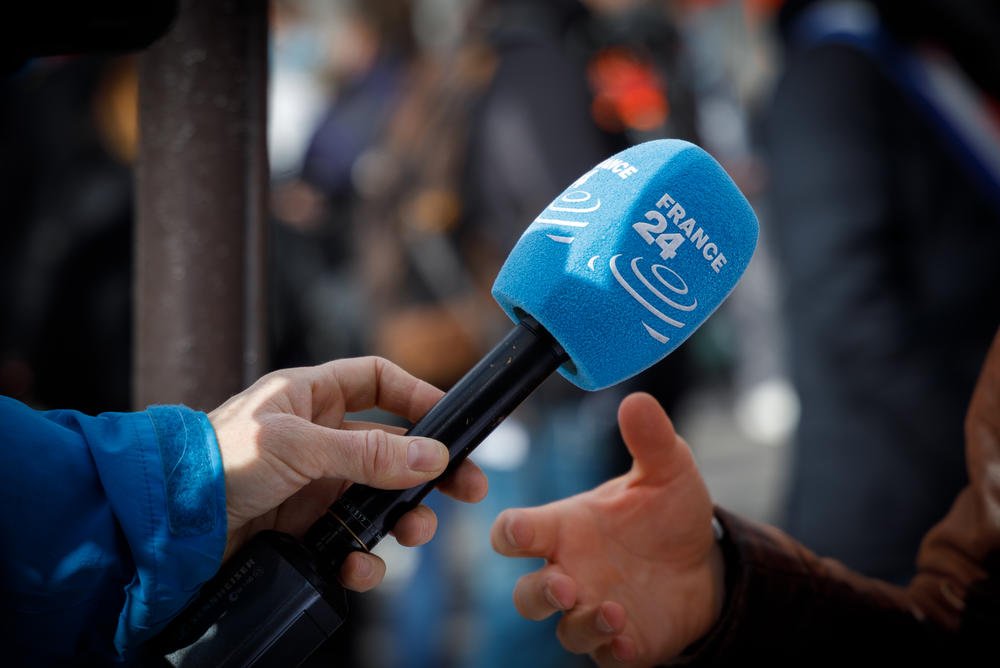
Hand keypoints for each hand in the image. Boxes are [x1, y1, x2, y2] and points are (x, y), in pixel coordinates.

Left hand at [209, 356, 487, 591]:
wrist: (164, 527)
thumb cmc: (216, 462)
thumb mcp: (298, 447)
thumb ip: (368, 453)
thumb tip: (433, 456)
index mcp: (311, 398)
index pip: (377, 381)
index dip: (417, 395)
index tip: (452, 422)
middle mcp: (318, 438)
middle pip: (392, 447)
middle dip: (430, 468)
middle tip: (468, 489)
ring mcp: (313, 485)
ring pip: (378, 498)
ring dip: (403, 517)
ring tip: (415, 532)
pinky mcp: (304, 529)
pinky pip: (350, 541)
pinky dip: (362, 558)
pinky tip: (359, 566)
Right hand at [491, 392, 724, 665]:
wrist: (705, 562)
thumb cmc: (665, 512)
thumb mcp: (666, 470)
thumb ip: (649, 438)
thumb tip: (636, 399)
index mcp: (566, 527)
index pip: (517, 532)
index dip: (509, 533)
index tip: (518, 533)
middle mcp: (570, 570)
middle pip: (527, 594)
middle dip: (539, 594)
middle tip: (565, 584)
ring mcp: (592, 608)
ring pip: (562, 628)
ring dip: (580, 623)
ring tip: (613, 611)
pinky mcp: (621, 642)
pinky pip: (603, 656)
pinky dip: (611, 651)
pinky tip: (629, 640)